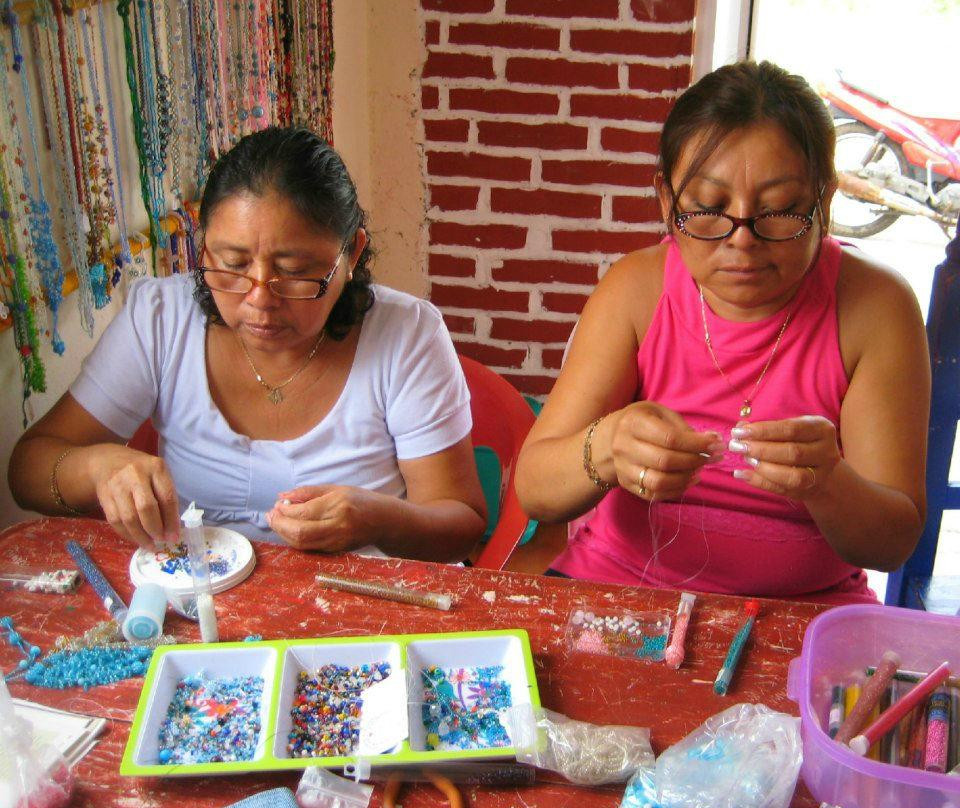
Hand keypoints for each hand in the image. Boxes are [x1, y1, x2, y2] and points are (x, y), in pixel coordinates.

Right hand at [87, 445, 179, 548]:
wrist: (108, 461)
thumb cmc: (142, 472)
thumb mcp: (158, 475)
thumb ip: (166, 497)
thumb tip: (172, 529)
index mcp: (156, 467)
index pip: (167, 497)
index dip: (171, 520)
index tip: (174, 536)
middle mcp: (135, 475)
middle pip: (146, 508)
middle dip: (155, 529)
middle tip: (162, 540)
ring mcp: (117, 485)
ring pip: (129, 518)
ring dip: (141, 536)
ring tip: (150, 545)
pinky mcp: (104, 496)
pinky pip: (115, 521)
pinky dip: (127, 534)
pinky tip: (136, 539)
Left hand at [267, 485, 384, 551]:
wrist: (384, 522)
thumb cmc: (360, 501)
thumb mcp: (336, 489)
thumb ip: (308, 492)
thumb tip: (282, 497)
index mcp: (339, 505)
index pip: (304, 512)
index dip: (285, 511)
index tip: (277, 505)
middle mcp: (339, 526)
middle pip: (300, 532)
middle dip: (279, 525)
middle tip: (271, 515)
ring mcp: (337, 541)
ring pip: (302, 544)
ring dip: (284, 534)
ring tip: (277, 522)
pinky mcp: (335, 551)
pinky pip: (309, 548)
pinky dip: (295, 540)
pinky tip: (290, 530)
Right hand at [607, 402, 723, 500]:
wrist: (608, 440)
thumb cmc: (640, 422)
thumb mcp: (659, 413)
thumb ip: (682, 427)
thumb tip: (712, 441)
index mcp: (633, 423)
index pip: (669, 438)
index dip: (696, 444)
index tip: (715, 444)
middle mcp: (624, 446)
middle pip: (665, 461)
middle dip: (694, 461)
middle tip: (711, 458)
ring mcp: (623, 468)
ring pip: (659, 481)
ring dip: (685, 478)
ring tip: (698, 470)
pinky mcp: (626, 484)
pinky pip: (654, 494)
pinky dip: (676, 490)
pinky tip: (688, 480)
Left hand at [727, 415, 841, 498]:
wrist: (820, 466)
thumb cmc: (798, 440)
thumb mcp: (788, 428)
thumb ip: (766, 428)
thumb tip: (740, 427)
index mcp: (822, 429)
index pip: (791, 429)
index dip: (764, 431)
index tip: (739, 431)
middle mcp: (826, 452)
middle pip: (793, 453)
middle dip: (761, 450)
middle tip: (737, 446)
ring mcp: (821, 475)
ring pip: (793, 476)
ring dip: (764, 468)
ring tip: (744, 459)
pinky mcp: (809, 491)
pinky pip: (784, 490)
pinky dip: (760, 482)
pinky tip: (742, 474)